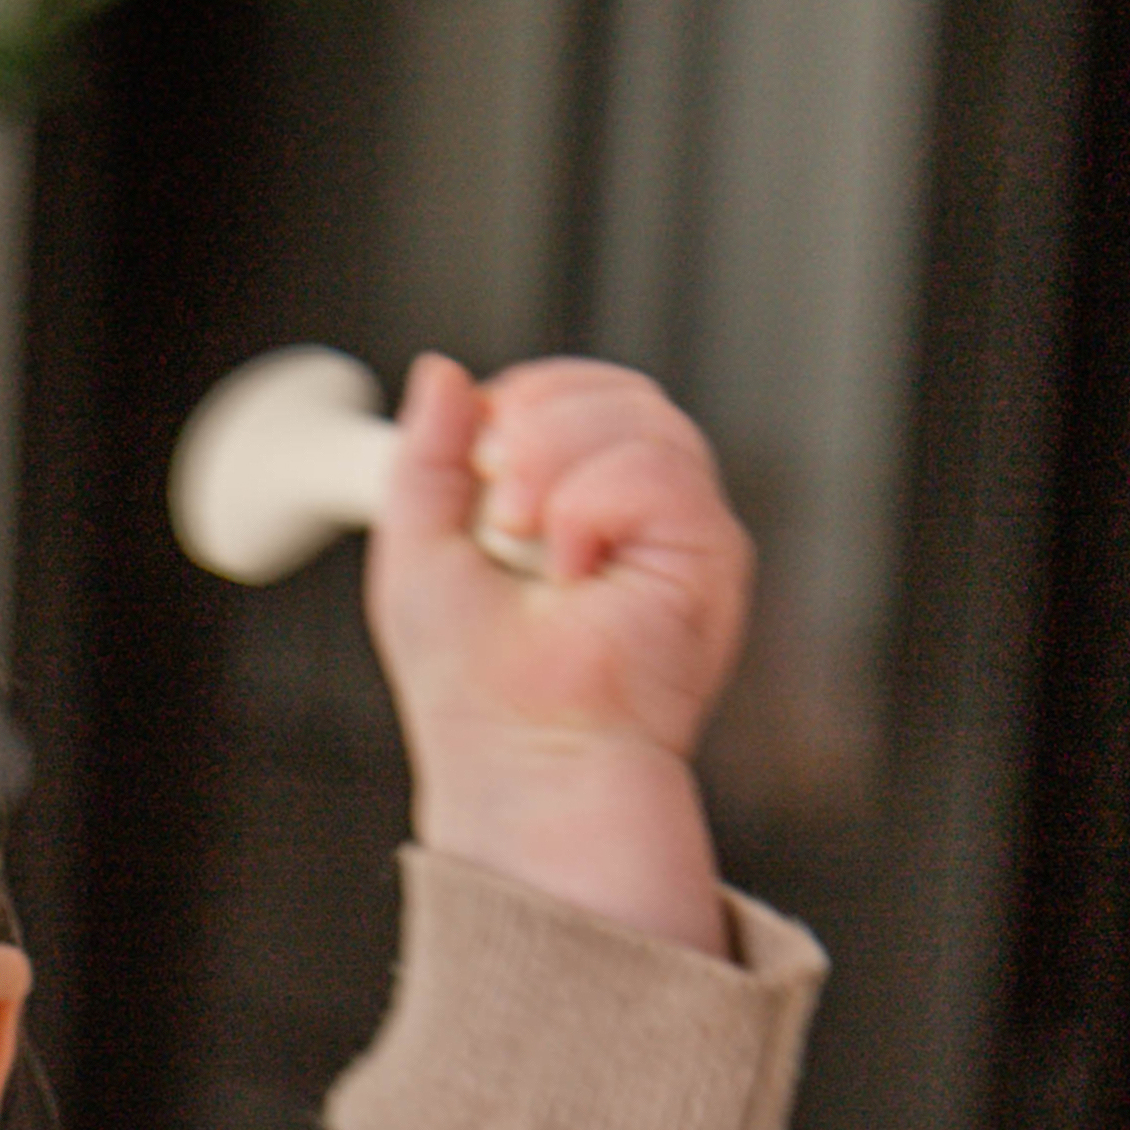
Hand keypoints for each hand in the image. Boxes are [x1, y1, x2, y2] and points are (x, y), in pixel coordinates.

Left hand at [367, 354, 749, 955]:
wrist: (519, 757)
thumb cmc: (475, 688)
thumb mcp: (417, 550)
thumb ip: (423, 458)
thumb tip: (441, 373)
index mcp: (573, 498)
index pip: (567, 391)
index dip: (519, 403)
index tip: (478, 461)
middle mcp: (633, 508)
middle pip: (610, 389)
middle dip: (534, 425)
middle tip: (501, 510)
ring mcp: (678, 527)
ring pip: (640, 413)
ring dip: (559, 461)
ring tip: (528, 537)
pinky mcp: (712, 554)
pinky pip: (661, 469)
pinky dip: (596, 503)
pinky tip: (575, 565)